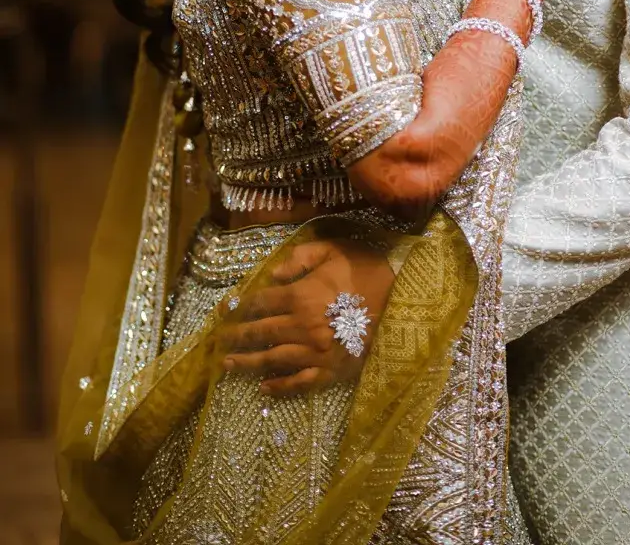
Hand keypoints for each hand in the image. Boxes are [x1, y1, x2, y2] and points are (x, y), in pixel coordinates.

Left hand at [218, 238, 396, 396]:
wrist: (403, 300)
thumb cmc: (367, 270)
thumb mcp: (334, 250)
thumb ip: (300, 258)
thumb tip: (272, 275)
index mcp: (301, 296)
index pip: (260, 303)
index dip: (238, 307)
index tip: (222, 312)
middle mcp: (302, 326)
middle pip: (260, 333)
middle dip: (236, 337)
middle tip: (217, 342)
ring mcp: (316, 352)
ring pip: (272, 360)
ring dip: (247, 363)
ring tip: (227, 365)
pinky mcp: (331, 371)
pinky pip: (299, 383)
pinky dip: (279, 387)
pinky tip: (263, 388)